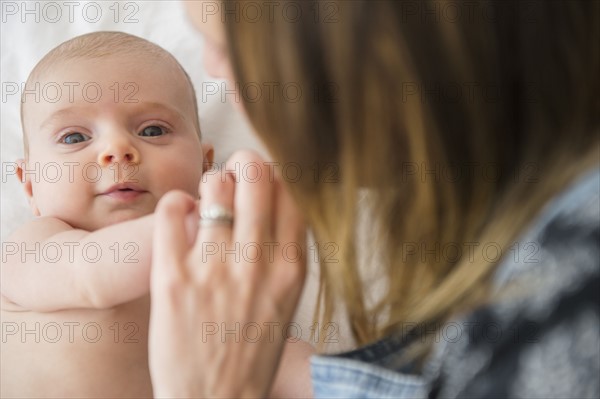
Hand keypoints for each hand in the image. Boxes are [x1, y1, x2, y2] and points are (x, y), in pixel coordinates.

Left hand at [149, 151, 306, 397]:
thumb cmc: (252, 351)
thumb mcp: (287, 301)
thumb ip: (285, 253)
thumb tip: (275, 203)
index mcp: (291, 268)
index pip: (292, 192)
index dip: (277, 174)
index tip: (265, 175)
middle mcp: (257, 262)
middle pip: (257, 176)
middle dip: (246, 163)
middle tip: (236, 169)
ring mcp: (214, 268)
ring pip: (215, 186)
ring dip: (212, 183)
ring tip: (207, 197)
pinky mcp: (173, 278)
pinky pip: (172, 212)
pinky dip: (176, 203)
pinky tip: (181, 213)